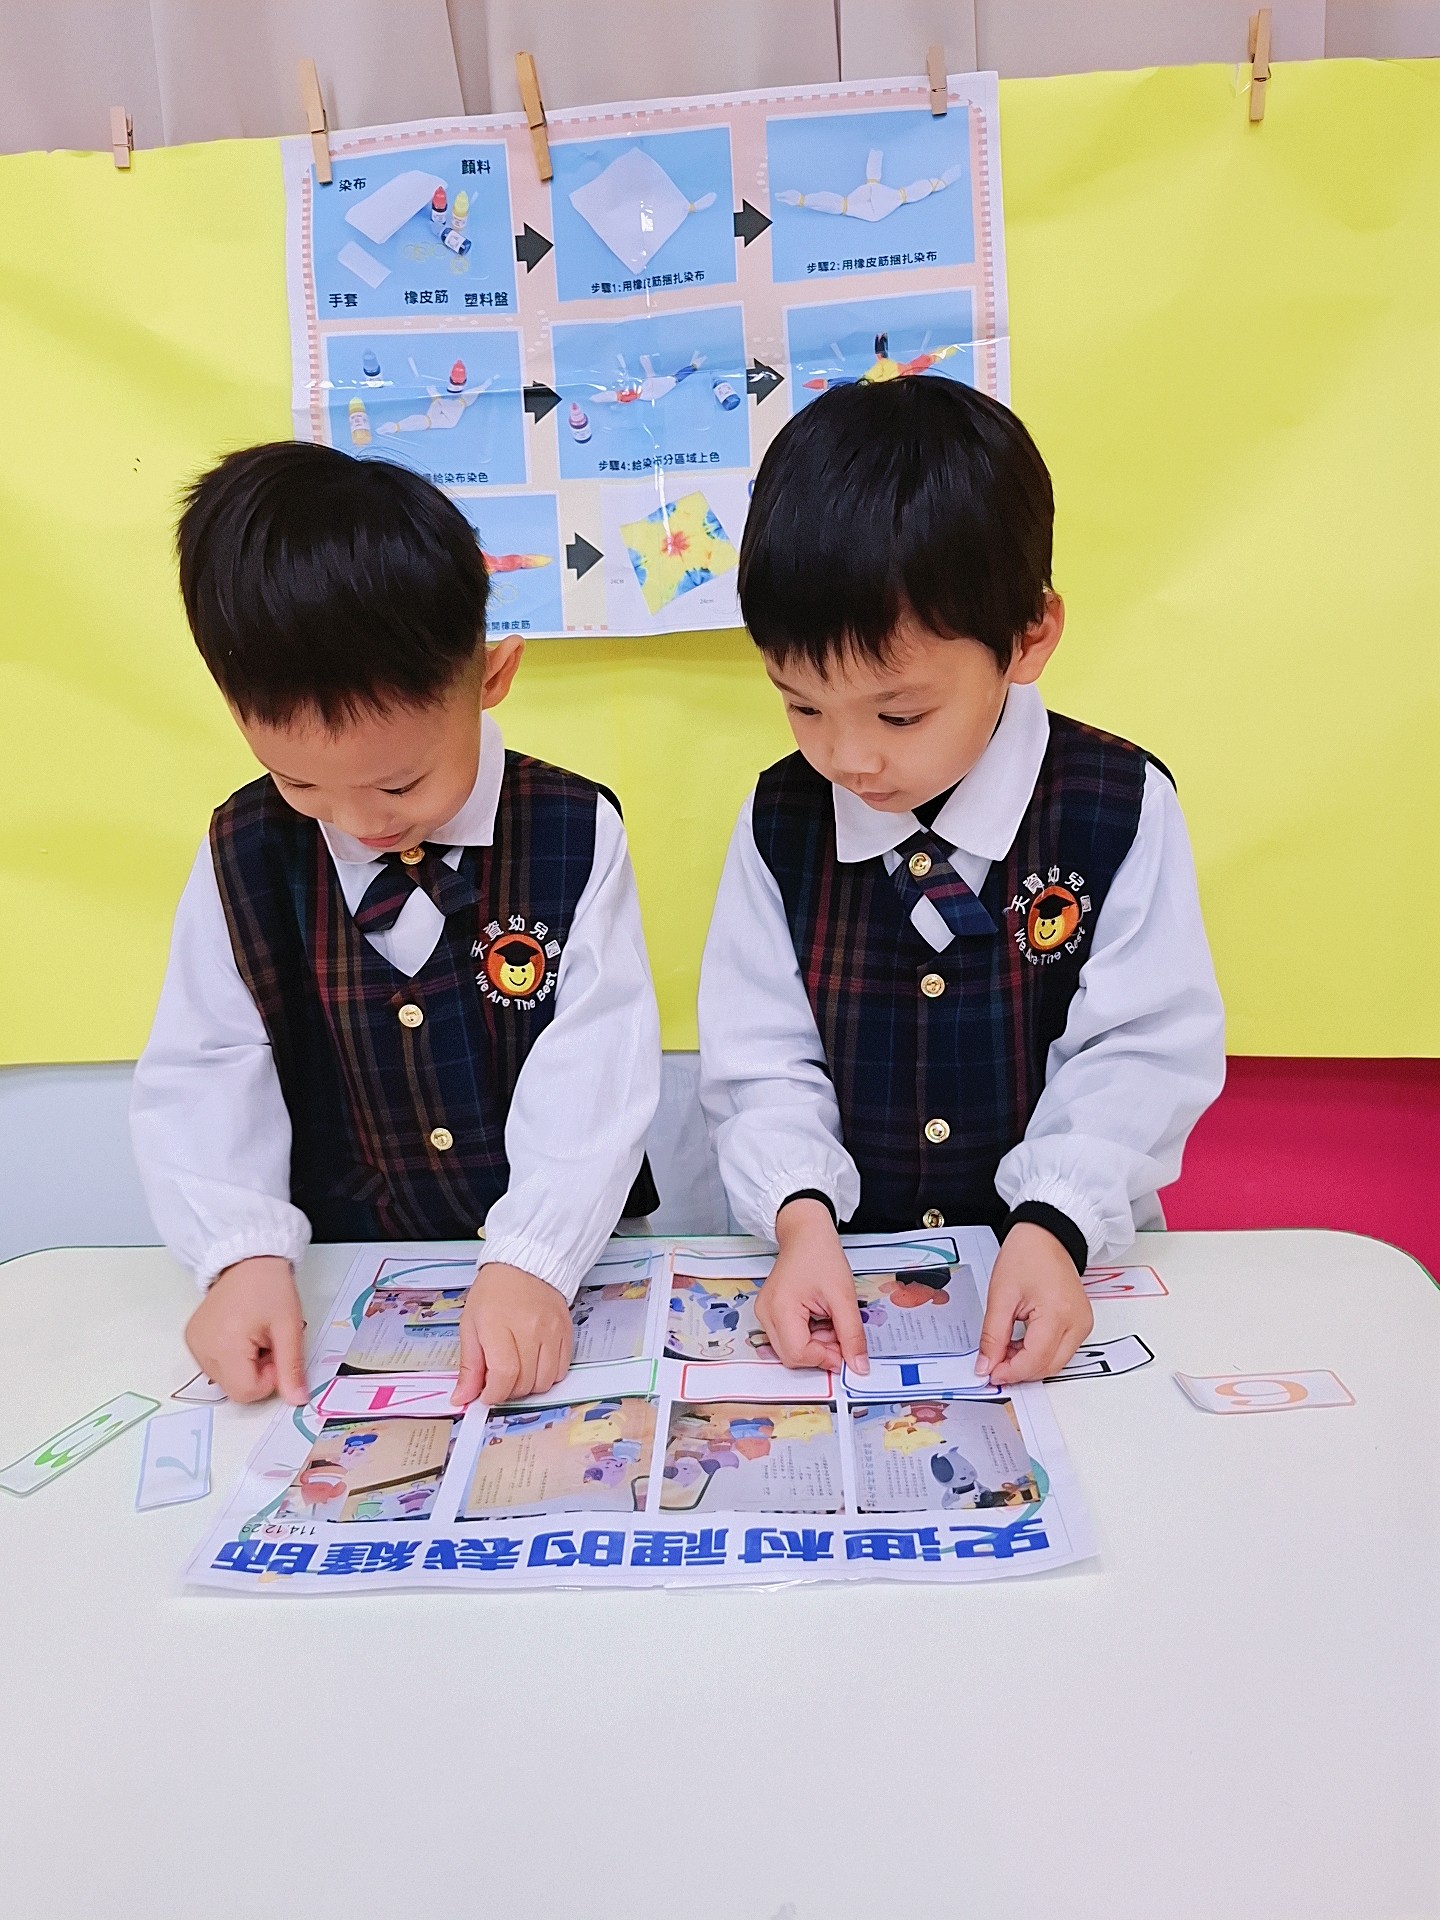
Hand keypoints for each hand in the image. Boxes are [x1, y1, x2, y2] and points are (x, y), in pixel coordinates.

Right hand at [185, 1255, 307, 1404]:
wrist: (248, 1259)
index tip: (277, 1353)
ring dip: (245, 1366)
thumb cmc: (269, 1286)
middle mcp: (201, 1348)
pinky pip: (215, 1366)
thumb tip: (297, 1399)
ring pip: (225, 1379)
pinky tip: (241, 1334)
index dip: (269, 1379)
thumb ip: (291, 1367)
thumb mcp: (288, 1327)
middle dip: (257, 1373)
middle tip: (268, 1343)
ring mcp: (194, 1343)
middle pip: (234, 1388)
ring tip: (255, 1336)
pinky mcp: (192, 1339)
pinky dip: (232, 1358)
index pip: (245, 1392)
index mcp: (224, 1345)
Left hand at [452, 1263, 573, 1407]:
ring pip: (545, 1381)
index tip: (486, 1394)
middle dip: (508, 1391)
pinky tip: (535, 1364)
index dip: (494, 1394)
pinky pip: (562, 1370)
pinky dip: (547, 1376)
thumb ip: (469, 1365)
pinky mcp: (566, 1332)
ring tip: (517, 1372)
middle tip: (498, 1380)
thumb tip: (462, 1397)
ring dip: (529, 1386)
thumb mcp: (470, 1324)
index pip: (503, 1374)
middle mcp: (529, 1329)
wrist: (525, 1265)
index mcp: (499, 1326)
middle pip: (524, 1382)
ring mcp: (551, 1331)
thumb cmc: (494, 1291)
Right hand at [755, 1198, 868, 1374]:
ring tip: (831, 1321)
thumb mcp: (843, 1296)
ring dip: (816, 1344)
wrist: (806, 1233)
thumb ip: (852, 1335)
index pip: (798, 1354)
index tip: (845, 1350)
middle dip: (821, 1352)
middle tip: (841, 1335)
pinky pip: (789, 1338)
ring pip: (791, 1349)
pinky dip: (809, 1336)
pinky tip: (821, 1319)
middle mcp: (765, 1314)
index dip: (825, 1358)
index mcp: (780, 1308)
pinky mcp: (770, 1312)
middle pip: (792, 1356)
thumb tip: (859, 1367)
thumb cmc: (821, 1255)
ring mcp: (765, 1313)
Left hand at [975, 1223, 1093, 1385]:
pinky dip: (1039, 1354)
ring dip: (1028, 1363)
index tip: (989, 1371)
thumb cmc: (1026, 1255)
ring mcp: (1083, 1324)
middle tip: (993, 1363)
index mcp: (1058, 1314)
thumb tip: (986, 1365)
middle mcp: (1077, 1323)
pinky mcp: (1081, 1323)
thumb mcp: (1000, 1296)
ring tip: (1004, 1348)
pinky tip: (1020, 1343)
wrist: (1047, 1236)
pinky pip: (1061, 1351)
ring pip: (1055, 1363)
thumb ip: (992, 1336)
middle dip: (1018, 1370)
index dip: (1010, 1371)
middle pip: (1047, 1367)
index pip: (1035, 1360)